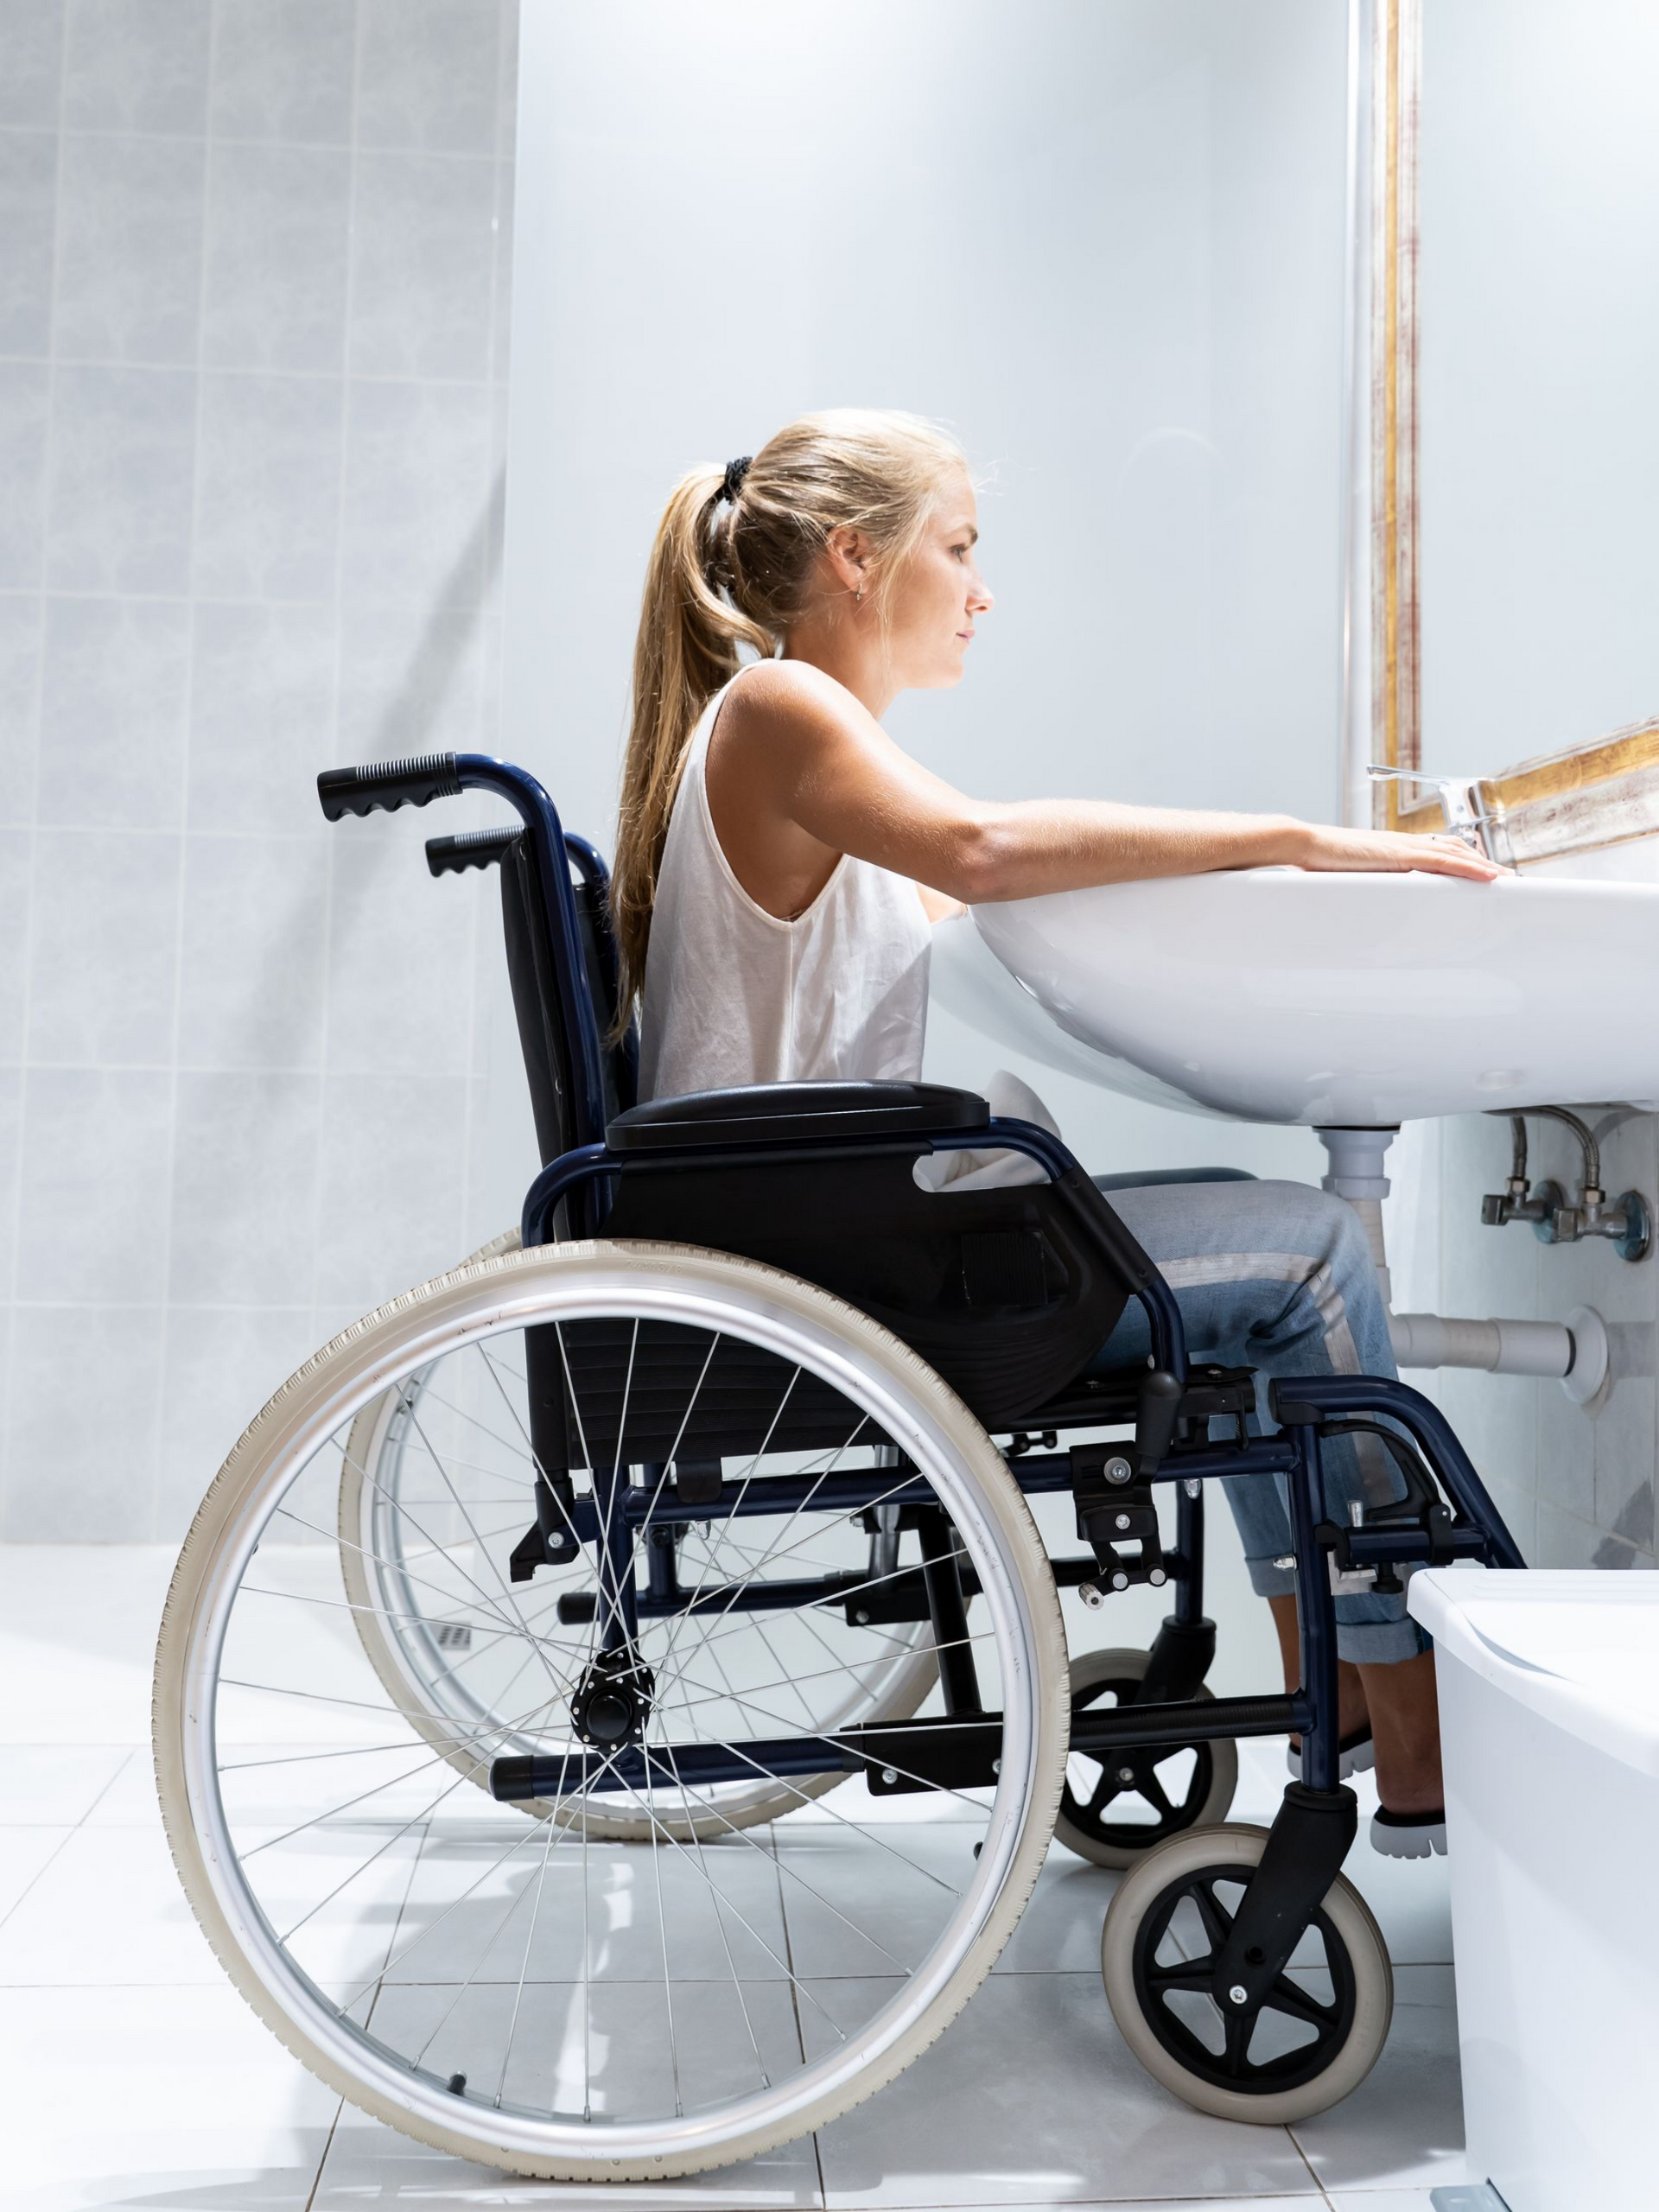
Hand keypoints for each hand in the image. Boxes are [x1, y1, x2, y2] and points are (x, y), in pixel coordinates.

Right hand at [1289, 822, 1509, 881]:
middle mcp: (1403, 843)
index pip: (1437, 848)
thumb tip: (1368, 902)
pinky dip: (1470, 868)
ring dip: (1483, 866)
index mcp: (1392, 847)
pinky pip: (1444, 861)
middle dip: (1480, 862)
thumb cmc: (1317, 863)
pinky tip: (1487, 876)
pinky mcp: (1401, 855)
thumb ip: (1366, 886)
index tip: (1478, 870)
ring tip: (1504, 879)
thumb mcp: (1349, 878)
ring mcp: (1404, 847)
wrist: (1303, 845)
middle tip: (1503, 877)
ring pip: (1456, 854)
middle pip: (1454, 848)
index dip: (1461, 858)